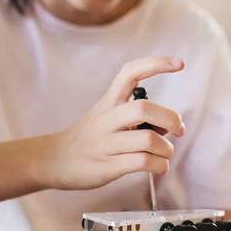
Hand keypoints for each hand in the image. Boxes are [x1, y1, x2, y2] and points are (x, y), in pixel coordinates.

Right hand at [43, 56, 184, 189]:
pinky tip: (159, 167)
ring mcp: (106, 143)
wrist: (53, 160)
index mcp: (108, 101)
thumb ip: (137, 118)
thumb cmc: (88, 138)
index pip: (130, 72)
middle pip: (144, 108)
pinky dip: (160, 165)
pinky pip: (142, 163)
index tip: (178, 63)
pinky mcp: (107, 166)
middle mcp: (106, 119)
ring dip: (166, 149)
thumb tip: (170, 126)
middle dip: (170, 118)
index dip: (155, 64)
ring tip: (165, 153)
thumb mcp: (107, 118)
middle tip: (178, 129)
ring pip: (148, 140)